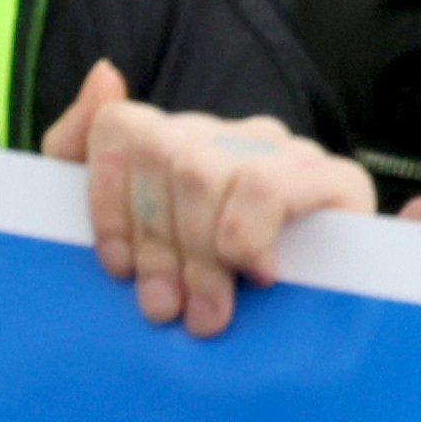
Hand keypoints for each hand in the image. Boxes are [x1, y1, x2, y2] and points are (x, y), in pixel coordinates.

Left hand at [40, 61, 378, 339]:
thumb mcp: (129, 242)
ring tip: (208, 312)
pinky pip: (265, 187)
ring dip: (198, 256)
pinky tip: (260, 275)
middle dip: (155, 242)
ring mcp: (286, 151)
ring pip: (204, 171)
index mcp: (183, 144)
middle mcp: (234, 135)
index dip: (108, 200)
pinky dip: (246, 239)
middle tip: (166, 308)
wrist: (315, 346)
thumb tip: (105, 75)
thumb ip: (83, 152)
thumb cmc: (207, 294)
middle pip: (162, 151)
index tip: (118, 268)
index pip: (123, 126)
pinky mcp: (337, 178)